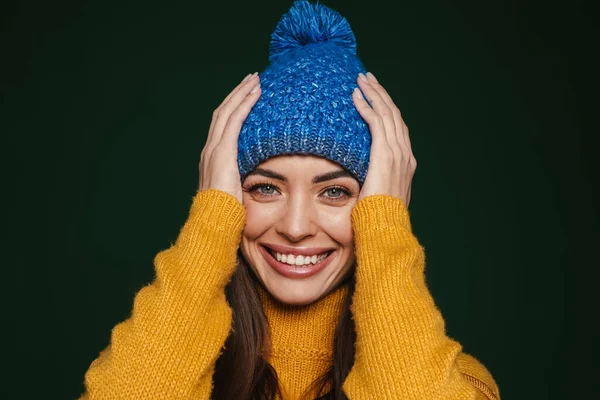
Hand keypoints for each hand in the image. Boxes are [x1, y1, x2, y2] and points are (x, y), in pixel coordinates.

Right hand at [198, 72, 261, 202]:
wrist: (214, 221)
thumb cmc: (227, 212)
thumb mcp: (236, 191)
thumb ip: (244, 178)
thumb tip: (260, 177)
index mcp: (212, 157)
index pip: (223, 124)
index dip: (234, 107)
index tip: (248, 95)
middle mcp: (210, 149)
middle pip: (223, 111)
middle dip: (237, 93)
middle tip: (252, 79)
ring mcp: (214, 149)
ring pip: (227, 111)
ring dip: (242, 93)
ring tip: (255, 80)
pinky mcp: (222, 151)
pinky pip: (234, 120)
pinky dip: (245, 104)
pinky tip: (256, 94)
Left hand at [352, 72, 415, 206]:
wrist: (385, 228)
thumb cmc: (377, 217)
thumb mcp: (379, 195)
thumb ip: (374, 181)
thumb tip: (361, 178)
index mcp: (405, 162)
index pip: (396, 128)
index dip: (386, 109)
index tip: (375, 96)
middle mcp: (405, 154)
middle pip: (393, 115)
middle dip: (380, 94)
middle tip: (368, 78)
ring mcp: (397, 153)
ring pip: (386, 113)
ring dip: (373, 94)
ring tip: (361, 79)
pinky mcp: (385, 154)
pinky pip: (375, 122)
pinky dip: (366, 106)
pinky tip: (355, 96)